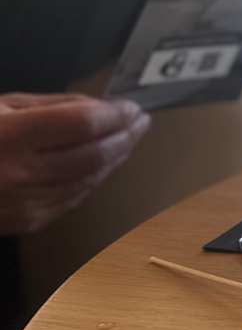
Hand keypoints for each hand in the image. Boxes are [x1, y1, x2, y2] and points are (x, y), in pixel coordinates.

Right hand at [0, 94, 150, 234]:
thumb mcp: (1, 108)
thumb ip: (50, 106)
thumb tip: (100, 107)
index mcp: (8, 138)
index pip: (82, 124)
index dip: (114, 114)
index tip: (132, 107)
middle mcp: (19, 174)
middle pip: (94, 155)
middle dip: (125, 137)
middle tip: (140, 122)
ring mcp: (24, 204)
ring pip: (90, 180)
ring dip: (115, 159)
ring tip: (128, 140)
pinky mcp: (26, 223)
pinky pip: (74, 199)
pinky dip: (94, 180)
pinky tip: (103, 165)